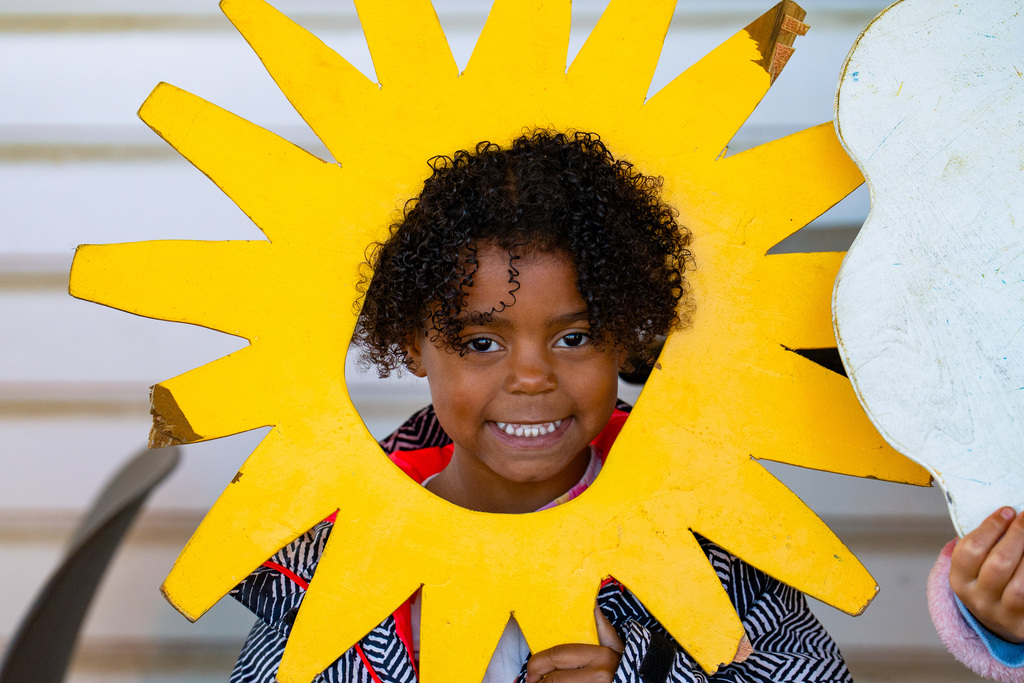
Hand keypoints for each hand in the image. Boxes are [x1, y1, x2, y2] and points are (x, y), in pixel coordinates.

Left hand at [524, 605, 624, 681]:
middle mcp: (599, 675)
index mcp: (601, 656)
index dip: (537, 663)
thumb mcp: (618, 648)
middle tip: (531, 682)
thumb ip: (605, 629)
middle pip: (554, 679)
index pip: (558, 655)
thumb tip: (595, 605)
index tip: (531, 671)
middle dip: (538, 681)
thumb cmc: (629, 668)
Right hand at [950, 506, 1023, 642]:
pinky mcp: (1021, 623)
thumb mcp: (974, 568)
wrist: (1000, 624)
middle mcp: (978, 599)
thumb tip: (1004, 516)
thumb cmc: (989, 585)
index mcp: (959, 580)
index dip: (991, 527)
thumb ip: (982, 546)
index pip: (971, 549)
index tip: (1007, 511)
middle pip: (998, 564)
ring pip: (1019, 584)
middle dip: (1016, 536)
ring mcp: (1001, 614)